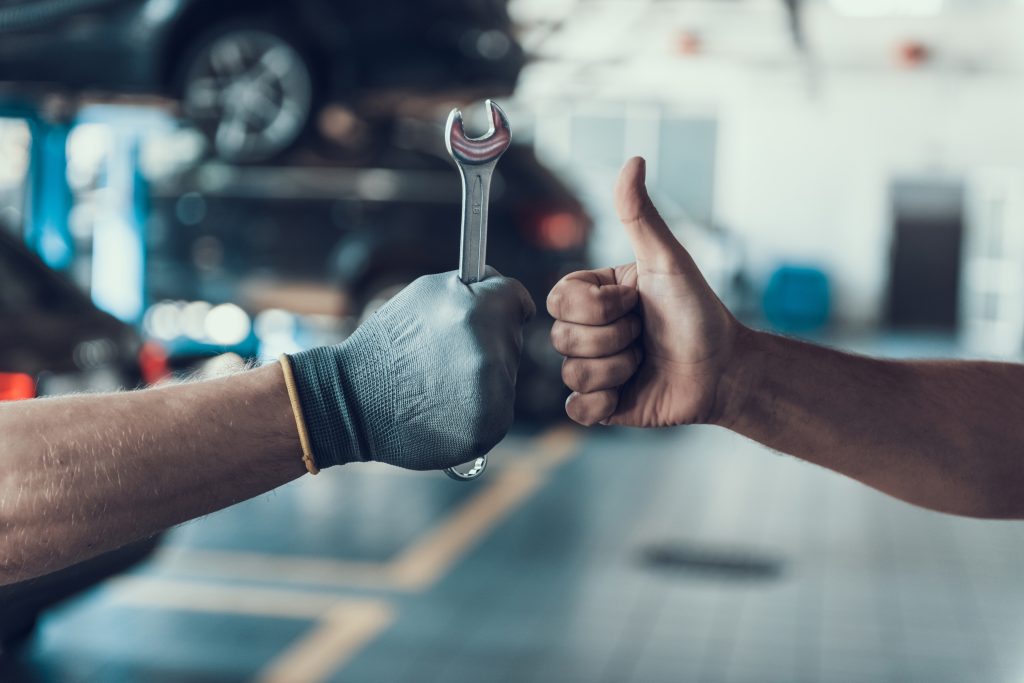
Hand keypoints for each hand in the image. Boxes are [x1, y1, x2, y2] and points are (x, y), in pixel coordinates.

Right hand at [288, 269, 534, 469]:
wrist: (353, 401)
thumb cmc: (388, 344)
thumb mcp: (425, 293)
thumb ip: (472, 286)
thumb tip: (507, 290)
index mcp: (478, 311)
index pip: (518, 299)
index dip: (503, 304)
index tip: (492, 314)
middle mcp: (491, 352)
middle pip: (513, 338)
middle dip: (488, 341)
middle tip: (445, 354)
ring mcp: (494, 394)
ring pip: (507, 375)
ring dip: (484, 376)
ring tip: (441, 382)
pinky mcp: (490, 427)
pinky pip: (499, 408)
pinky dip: (479, 407)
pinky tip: (446, 406)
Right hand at [547, 157, 741, 427]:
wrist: (725, 370)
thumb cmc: (699, 312)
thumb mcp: (668, 261)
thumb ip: (640, 216)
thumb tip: (634, 160)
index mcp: (595, 295)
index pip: (559, 299)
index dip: (597, 306)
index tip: (634, 302)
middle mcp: (589, 330)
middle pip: (562, 337)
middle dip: (613, 339)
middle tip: (644, 334)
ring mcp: (594, 369)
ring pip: (572, 373)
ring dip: (618, 369)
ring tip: (644, 361)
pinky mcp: (602, 405)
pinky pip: (576, 409)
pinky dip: (604, 403)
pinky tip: (629, 393)